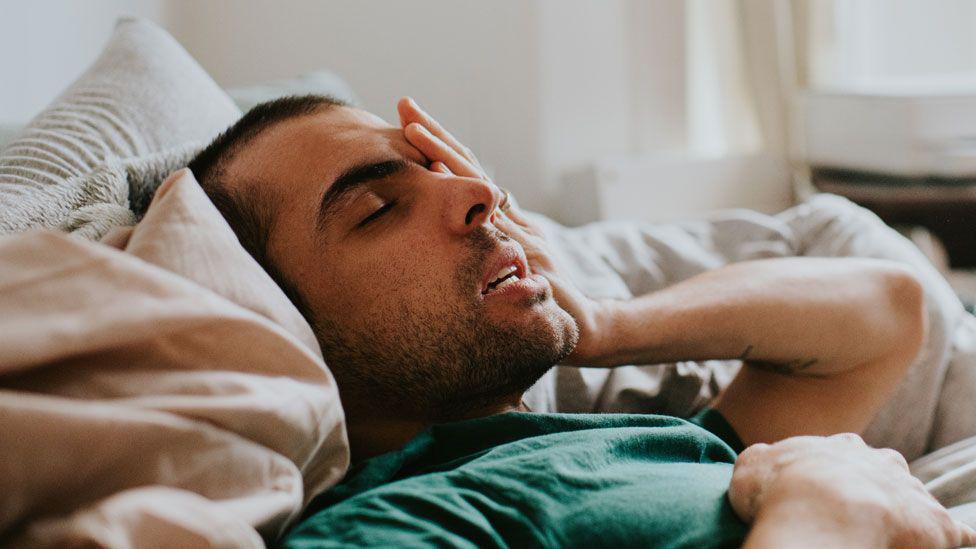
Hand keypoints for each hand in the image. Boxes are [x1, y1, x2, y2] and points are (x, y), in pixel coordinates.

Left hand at [397, 97, 608, 364]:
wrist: (583, 324)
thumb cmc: (546, 298)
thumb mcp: (515, 268)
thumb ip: (496, 246)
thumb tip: (465, 231)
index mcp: (504, 219)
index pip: (469, 173)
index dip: (441, 147)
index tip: (411, 122)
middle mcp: (509, 217)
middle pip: (469, 166)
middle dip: (435, 135)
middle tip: (404, 104)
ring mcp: (517, 230)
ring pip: (477, 183)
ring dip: (443, 154)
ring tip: (414, 128)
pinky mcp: (527, 248)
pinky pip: (491, 217)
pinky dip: (467, 194)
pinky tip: (441, 177)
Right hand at [730, 433, 975, 547]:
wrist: (820, 510)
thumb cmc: (780, 489)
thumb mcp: (751, 464)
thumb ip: (762, 459)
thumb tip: (763, 460)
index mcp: (839, 446)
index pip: (844, 453)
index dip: (834, 473)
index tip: (822, 490)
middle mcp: (880, 461)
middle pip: (885, 470)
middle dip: (876, 487)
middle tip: (858, 512)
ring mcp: (910, 491)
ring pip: (916, 499)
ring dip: (908, 514)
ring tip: (893, 535)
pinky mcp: (937, 525)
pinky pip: (954, 533)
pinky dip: (953, 538)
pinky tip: (950, 544)